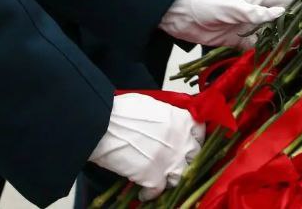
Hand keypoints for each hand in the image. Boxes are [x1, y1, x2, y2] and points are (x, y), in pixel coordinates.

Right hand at [88, 93, 204, 199]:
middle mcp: (181, 141)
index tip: (189, 143)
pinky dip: (150, 194)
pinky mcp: (154, 177)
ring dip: (170, 179)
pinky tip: (143, 193)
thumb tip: (165, 124)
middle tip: (174, 162)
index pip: (200, 132)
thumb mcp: (151, 105)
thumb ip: (166, 117)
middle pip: (194, 156)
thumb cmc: (122, 110)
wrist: (102, 124)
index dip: (194, 139)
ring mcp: (169, 161)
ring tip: (160, 180)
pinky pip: (158, 191)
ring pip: (180, 177)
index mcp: (181, 120)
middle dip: (185, 160)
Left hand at [158, 0, 291, 48]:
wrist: (178, 13)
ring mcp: (247, 27)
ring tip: (298, 53)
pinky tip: (275, 62)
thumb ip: (254, 13)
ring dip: (281, 44)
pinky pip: (255, 49)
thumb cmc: (206, 1)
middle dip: (295, 28)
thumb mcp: (231, 5)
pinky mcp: (237, 42)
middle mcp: (256, 12)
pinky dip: (264, 55)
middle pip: (282, 20)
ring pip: (271, 36)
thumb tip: (280, 14)